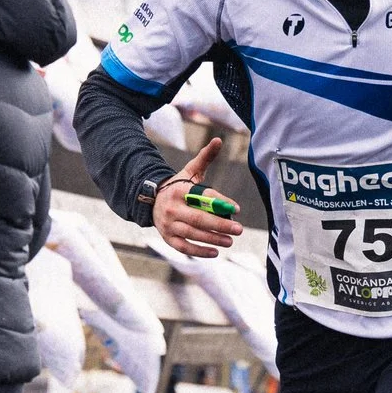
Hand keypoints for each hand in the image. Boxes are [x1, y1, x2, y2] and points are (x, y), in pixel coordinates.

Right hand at [153, 136, 245, 259]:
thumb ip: (205, 157)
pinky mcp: (168, 238)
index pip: (202, 197)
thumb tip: (218, 140)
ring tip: (230, 240)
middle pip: (198, 218)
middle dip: (220, 225)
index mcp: (179, 191)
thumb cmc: (178, 186)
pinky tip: (215, 252)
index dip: (220, 202)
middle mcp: (172, 208)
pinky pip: (184, 247)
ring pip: (192, 234)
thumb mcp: (190, 171)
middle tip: (239, 229)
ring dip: (213, 239)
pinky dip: (199, 251)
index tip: (236, 209)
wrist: (152, 201)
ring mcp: (169, 224)